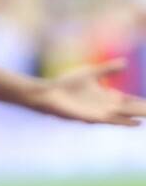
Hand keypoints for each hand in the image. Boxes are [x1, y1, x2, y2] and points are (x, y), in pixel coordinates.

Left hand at [31, 60, 145, 126]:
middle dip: (144, 110)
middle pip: (131, 109)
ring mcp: (101, 112)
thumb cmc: (67, 84)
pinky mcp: (93, 117)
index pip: (131, 100)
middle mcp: (107, 107)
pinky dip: (125, 121)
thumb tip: (126, 63)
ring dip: (139, 116)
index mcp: (108, 97)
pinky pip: (112, 120)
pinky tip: (137, 122)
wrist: (49, 93)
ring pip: (126, 115)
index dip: (142, 102)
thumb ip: (108, 69)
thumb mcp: (92, 73)